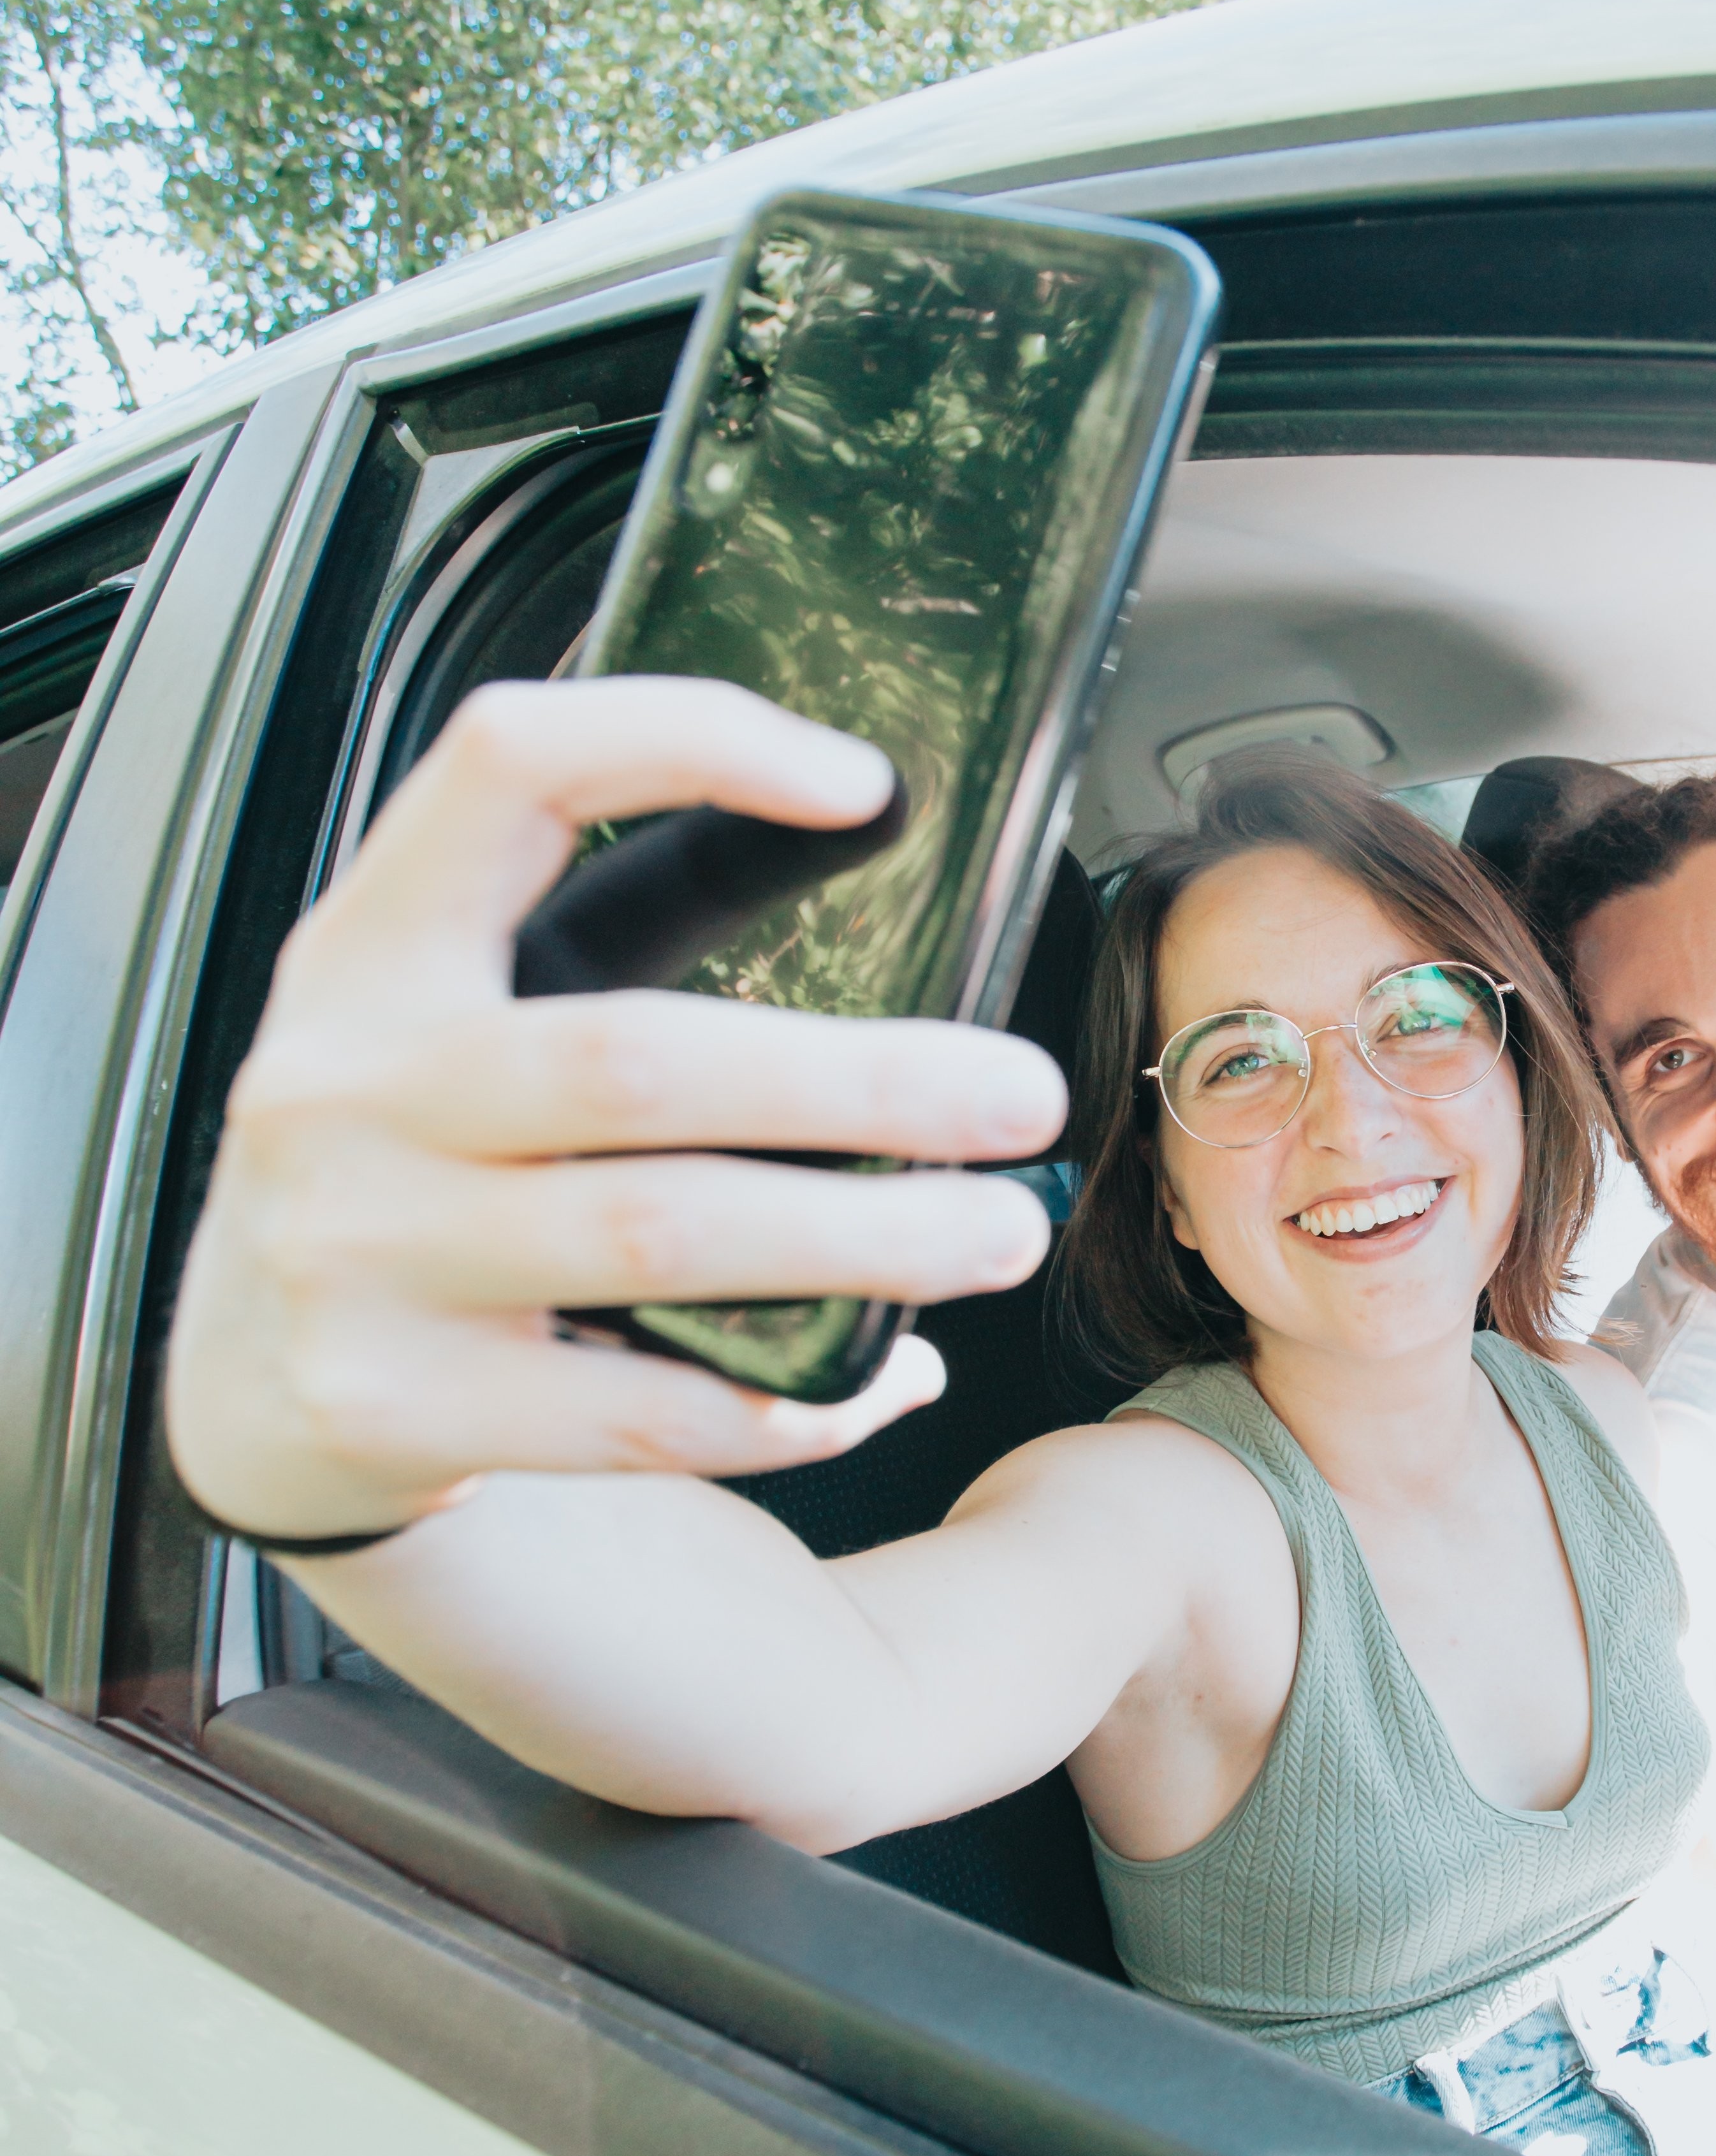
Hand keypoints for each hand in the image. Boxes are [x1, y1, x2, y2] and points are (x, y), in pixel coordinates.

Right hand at [166, 678, 1069, 1541]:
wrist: (249, 1386)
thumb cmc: (415, 1152)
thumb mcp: (468, 1006)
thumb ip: (632, 917)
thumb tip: (867, 817)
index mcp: (372, 945)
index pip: (504, 770)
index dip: (680, 742)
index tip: (863, 785)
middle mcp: (346, 1087)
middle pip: (637, 1059)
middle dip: (864, 1083)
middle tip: (1025, 1096)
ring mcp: (355, 1255)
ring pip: (658, 1239)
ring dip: (863, 1243)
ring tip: (1002, 1231)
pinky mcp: (395, 1408)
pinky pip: (636, 1413)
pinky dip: (780, 1403)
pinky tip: (883, 1377)